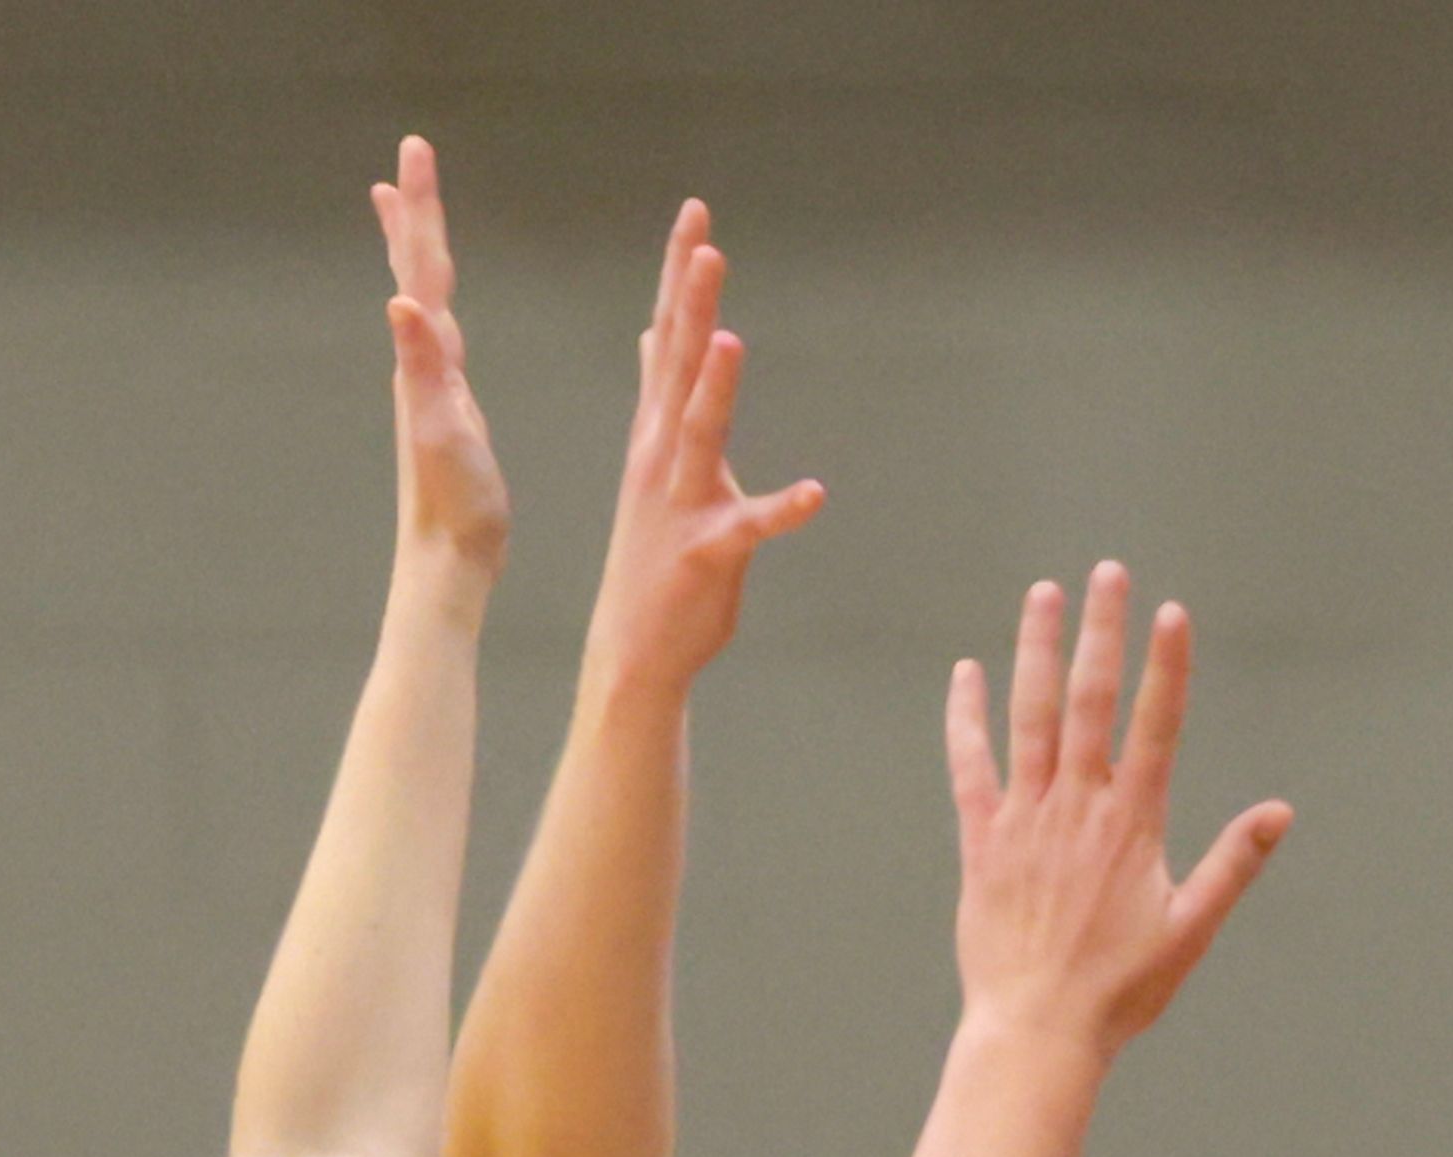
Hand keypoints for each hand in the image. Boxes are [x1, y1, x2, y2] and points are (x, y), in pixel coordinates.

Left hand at [372, 137, 507, 575]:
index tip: (415, 149)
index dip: (422, 208)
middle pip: (418, 271)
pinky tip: (436, 315)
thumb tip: (400, 300)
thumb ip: (423, 365)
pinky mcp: (448, 409)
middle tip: (411, 159)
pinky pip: (441, 338)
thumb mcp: (443, 429)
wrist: (448, 560)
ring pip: (423, 299)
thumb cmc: (454, 504)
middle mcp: (423, 364)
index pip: (422, 267)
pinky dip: (437, 307)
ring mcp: (432, 386)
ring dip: (417, 254)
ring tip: (409, 220)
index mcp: (428, 361)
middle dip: (417, 213)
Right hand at [580, 201, 824, 698]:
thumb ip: (660, 396)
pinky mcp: (707, 553)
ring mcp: (681, 503)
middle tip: (705, 239)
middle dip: (693, 302)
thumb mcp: (655, 461)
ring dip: (718, 387)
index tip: (694, 212)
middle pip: (681, 365)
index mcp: (656, 431)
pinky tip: (816, 495)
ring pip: (702, 433)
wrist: (635, 647)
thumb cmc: (657, 553)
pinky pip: (749, 528)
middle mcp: (661, 456)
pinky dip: (782, 511)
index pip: (669, 336)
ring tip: (733, 338)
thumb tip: (652, 335)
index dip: (681, 275)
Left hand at [944, 565, 1292, 1053]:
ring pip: (1030, 717)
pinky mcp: (982, 842)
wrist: (1037, 1030)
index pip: (1155, 727)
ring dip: (1037, 651)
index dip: (1165, 666)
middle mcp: (1077, 808)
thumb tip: (1280, 812)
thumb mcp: (1191, 929)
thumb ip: (1233, 863)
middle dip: (1102, 632)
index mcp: (1132, 825)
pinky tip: (967, 673)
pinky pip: (970, 766)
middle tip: (1109, 572)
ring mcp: (1024, 820)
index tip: (1172, 613)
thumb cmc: (1121, 990)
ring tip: (1044, 594)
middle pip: (1090, 701)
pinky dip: (967, 717)